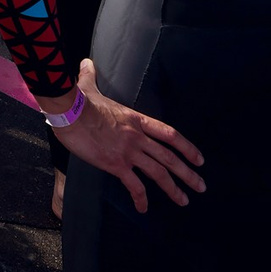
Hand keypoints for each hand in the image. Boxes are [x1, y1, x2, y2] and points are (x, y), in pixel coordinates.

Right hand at [52, 60, 205, 213]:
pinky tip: (143, 208)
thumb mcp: (90, 87)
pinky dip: (141, 199)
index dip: (187, 147)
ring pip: (159, 173)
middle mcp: (138, 137)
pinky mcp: (116, 165)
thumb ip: (91, 76)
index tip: (199, 159)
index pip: (170, 134)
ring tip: (184, 200)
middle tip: (201, 185)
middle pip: (170, 157)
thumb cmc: (79, 100)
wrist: (69, 113)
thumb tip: (86, 63)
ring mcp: (129, 152)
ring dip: (174, 188)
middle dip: (188, 173)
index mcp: (136, 120)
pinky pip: (134, 185)